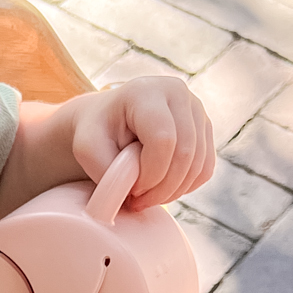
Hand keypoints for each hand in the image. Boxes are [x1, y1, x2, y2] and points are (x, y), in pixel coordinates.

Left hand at [70, 76, 215, 210]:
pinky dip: (185, 187)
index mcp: (147, 92)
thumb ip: (106, 171)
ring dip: (172, 191)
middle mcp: (178, 92)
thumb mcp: (87, 150)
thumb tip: (131, 193)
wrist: (106, 122)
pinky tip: (161, 188)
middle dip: (162, 188)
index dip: (150, 174)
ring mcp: (196, 109)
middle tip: (138, 201)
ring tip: (146, 196)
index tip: (130, 190)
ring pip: (198, 164)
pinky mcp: (204, 128)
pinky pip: (205, 169)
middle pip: (185, 153)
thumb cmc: (96, 134)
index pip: (163, 140)